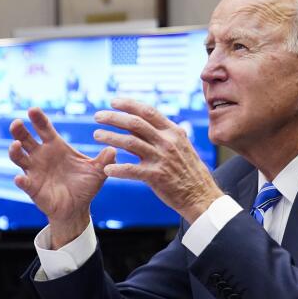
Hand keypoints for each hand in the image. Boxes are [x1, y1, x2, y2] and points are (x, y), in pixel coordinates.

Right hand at [8, 107, 116, 247]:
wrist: (77, 208)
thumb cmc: (85, 186)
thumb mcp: (98, 172)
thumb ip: (105, 160)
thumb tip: (114, 150)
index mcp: (55, 146)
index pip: (44, 128)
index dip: (38, 119)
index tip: (33, 109)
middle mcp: (41, 156)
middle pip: (24, 138)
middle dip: (19, 130)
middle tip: (17, 123)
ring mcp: (34, 171)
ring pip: (18, 157)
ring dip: (14, 151)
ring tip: (15, 145)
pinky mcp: (32, 188)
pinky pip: (24, 183)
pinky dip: (21, 181)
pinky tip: (20, 179)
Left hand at [93, 98, 223, 223]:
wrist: (201, 196)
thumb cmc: (189, 172)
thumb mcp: (181, 146)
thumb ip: (163, 135)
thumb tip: (146, 123)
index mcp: (173, 132)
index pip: (147, 111)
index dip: (128, 104)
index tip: (113, 102)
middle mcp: (167, 142)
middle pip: (135, 123)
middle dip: (113, 117)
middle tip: (97, 116)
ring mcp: (162, 158)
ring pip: (129, 143)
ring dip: (110, 137)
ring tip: (96, 135)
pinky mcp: (156, 176)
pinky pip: (131, 170)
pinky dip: (117, 169)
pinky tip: (106, 169)